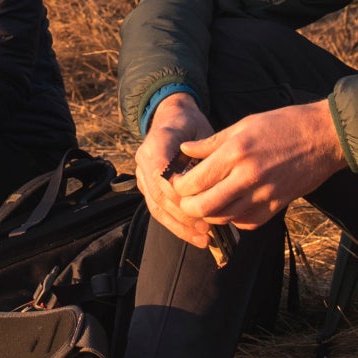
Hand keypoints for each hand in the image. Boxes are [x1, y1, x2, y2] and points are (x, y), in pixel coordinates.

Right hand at [136, 92, 217, 248]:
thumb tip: (214, 180)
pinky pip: (158, 211)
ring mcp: (143, 176)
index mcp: (156, 142)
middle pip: (159, 195)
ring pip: (157, 207)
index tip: (201, 203)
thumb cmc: (191, 126)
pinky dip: (177, 226)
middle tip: (208, 227)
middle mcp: (144, 160)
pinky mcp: (148, 189)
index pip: (161, 173)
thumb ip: (205, 153)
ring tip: (204, 238)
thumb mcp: (201, 130)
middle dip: (183, 215)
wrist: (172, 119)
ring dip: (181, 226)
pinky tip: (196, 237)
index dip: (178, 191)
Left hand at [170, 103, 344, 232]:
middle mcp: (248, 177)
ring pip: (224, 218)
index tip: (177, 182)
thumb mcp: (244, 124)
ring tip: (205, 202)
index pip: (194, 182)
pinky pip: (247, 222)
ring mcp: (265, 195)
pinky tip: (230, 206)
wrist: (325, 137)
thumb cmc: (284, 124)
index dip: (179, 187)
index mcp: (236, 153)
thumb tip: (184, 150)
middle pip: (204, 208)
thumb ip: (211, 142)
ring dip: (209, 214)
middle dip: (188, 207)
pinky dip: (233, 218)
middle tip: (186, 199)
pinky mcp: (278, 206)